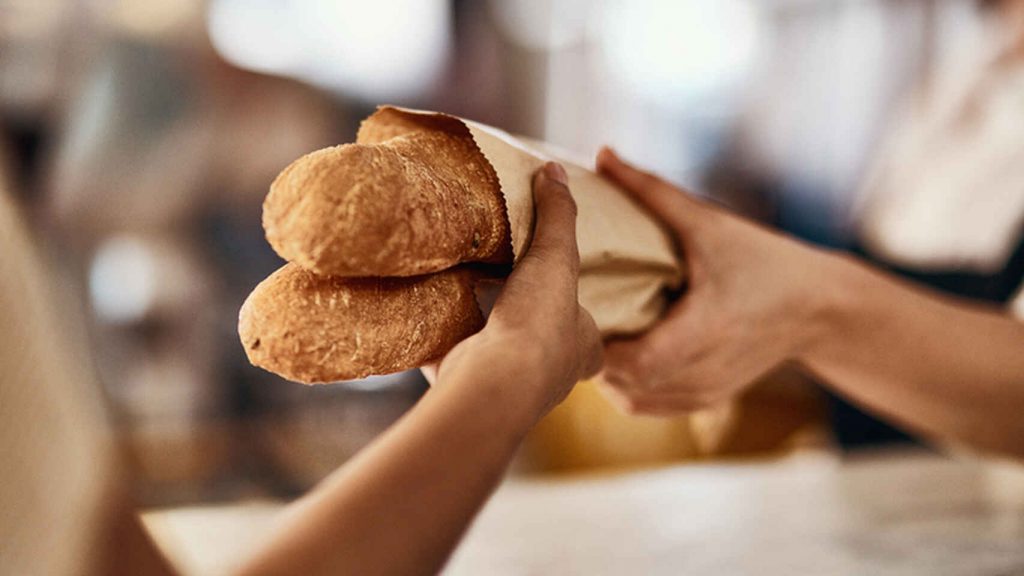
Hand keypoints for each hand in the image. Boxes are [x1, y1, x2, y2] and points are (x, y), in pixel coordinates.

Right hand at [423, 162, 601, 425]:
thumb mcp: (555, 256)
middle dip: (523, 322)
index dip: (578, 316)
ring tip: (461, 292)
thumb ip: (557, 215)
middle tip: (503, 289)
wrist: (495, 383)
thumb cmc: (539, 323)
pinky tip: (423, 316)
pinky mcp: (465, 389)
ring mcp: (507, 389)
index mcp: (583, 350)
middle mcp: (550, 377)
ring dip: (480, 332)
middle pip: (540, 346)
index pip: (590, 334)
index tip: (559, 296)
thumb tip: (555, 170)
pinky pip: (450, 362)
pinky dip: (437, 343)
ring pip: (495, 357)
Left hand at [595, 148, 835, 414]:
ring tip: (594, 334)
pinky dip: (629, 386)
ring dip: (608, 373)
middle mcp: (701, 371)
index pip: (632, 362)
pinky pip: (650, 406)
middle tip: (572, 317)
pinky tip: (620, 354)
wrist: (821, 309)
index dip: (598, 343)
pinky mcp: (706, 399)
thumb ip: (652, 191)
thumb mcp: (709, 224)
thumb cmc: (766, 262)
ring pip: (632, 401)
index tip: (577, 311)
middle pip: (623, 384)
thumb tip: (604, 155)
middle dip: (593, 353)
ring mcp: (703, 392)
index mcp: (701, 330)